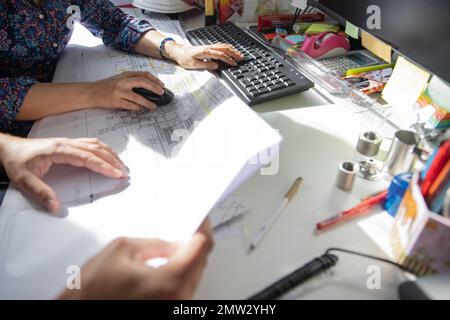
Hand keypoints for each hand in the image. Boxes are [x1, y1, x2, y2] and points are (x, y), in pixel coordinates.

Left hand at [0, 134, 126, 211]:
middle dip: (113, 161)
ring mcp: (68, 142)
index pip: (87, 158)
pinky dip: (103, 149)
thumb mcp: (23, 180)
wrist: (8, 148)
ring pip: (96, 144)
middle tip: (125, 172)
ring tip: (121, 165)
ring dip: (110, 154)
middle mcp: (66, 144)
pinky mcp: (68, 144)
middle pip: (96, 150)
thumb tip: (55, 206)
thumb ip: (40, 193)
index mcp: (58, 151)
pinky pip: (90, 143)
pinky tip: (108, 155)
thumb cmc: (16, 161)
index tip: (116, 173)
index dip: (104, 166)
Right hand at [58, 220, 213, 299]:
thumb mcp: (121, 250)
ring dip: (188, 259)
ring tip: (173, 246)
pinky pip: (184, 288)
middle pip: (201, 262)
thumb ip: (154, 243)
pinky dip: (180, 273)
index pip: (201, 247)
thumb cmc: (92, 291)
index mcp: (169, 281)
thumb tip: (174, 243)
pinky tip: (167, 264)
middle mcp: (178, 298)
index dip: (203, 228)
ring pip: (194, 276)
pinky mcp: (169, 311)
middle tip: (186, 229)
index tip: (201, 219)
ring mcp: (175, 308)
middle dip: (194, 243)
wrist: (80, 313)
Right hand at [90, 71, 164, 110]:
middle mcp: (123, 82)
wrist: (92, 92)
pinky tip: (141, 109)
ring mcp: (119, 92)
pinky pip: (130, 106)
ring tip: (153, 106)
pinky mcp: (116, 101)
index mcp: (125, 75)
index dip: (154, 79)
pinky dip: (137, 108)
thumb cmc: (107, 86)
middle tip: (162, 93)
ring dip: (148, 103)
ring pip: (138, 97)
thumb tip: (149, 87)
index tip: (161, 85)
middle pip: (142, 82)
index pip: (143, 74)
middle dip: (154, 88)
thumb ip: (132, 80)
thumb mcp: (120, 78)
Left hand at [166, 42, 243, 69]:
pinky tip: (230, 49)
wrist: (179, 52)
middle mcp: (208, 47)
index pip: (220, 55)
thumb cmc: (185, 58)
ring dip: (232, 50)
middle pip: (224, 49)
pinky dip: (227, 47)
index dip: (228, 59)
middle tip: (241, 58)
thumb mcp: (194, 65)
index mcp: (206, 52)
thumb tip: (216, 65)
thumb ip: (206, 65)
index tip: (234, 63)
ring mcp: (209, 46)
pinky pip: (220, 45)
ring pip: (223, 46)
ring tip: (239, 54)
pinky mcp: (208, 47)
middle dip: (234, 53)